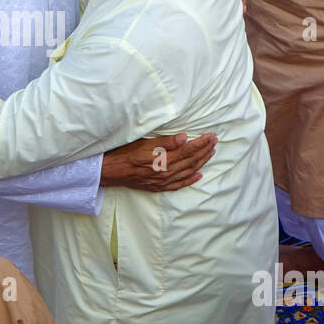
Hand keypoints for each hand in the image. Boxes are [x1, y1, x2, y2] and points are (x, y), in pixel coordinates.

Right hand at [100, 132, 216, 190]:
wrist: (109, 171)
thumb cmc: (123, 154)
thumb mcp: (142, 143)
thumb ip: (164, 142)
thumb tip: (183, 138)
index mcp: (162, 161)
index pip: (187, 151)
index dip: (200, 143)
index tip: (210, 136)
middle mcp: (165, 173)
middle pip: (190, 161)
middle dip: (204, 150)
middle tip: (214, 141)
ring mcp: (162, 182)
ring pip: (187, 172)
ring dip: (201, 162)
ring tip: (210, 153)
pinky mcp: (158, 187)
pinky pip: (179, 185)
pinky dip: (190, 180)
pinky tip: (198, 175)